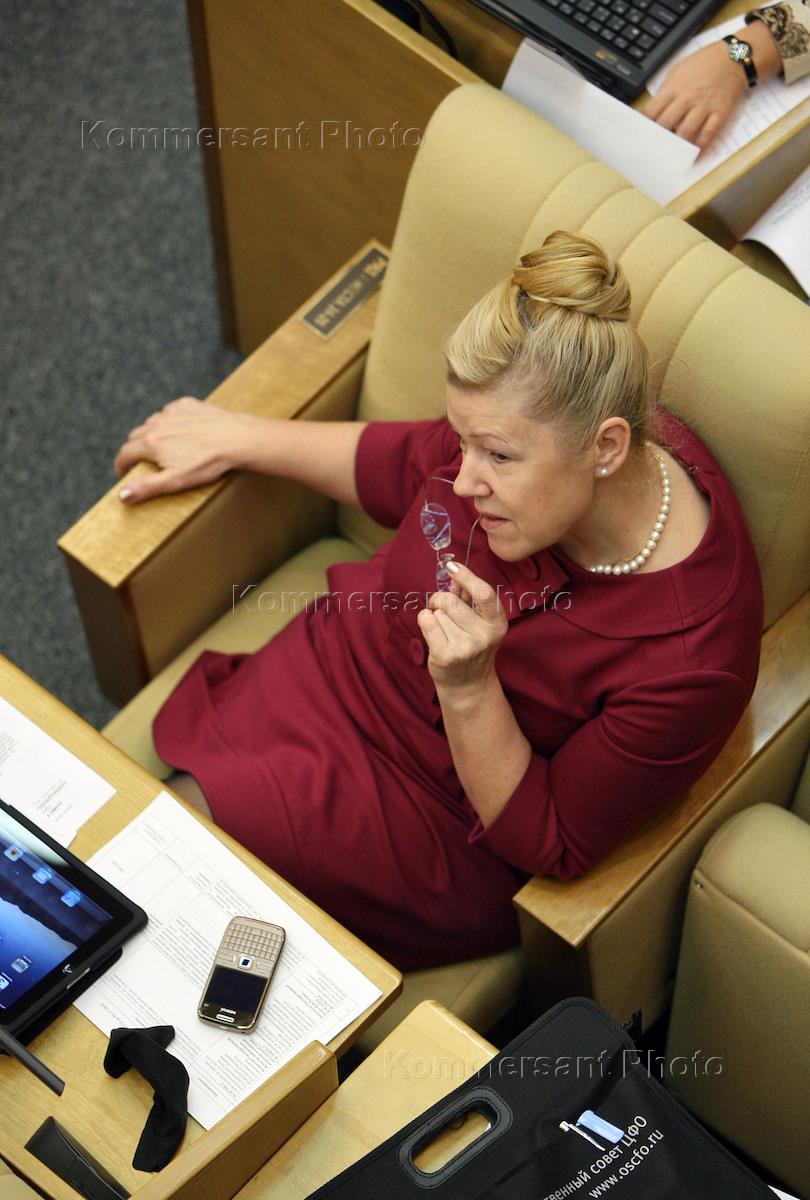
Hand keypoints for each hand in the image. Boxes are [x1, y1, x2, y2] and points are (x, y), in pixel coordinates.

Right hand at [114, 396, 250, 503]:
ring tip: (160, 446)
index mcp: (152, 443)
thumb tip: (121, 495)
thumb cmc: (208, 463)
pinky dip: (170, 420)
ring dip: (151, 433)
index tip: (122, 472)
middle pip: (135, 435)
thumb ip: (147, 487)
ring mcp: (172, 412)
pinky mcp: (187, 405)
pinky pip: (170, 411)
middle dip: (134, 448)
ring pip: (152, 421)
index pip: (125, 452)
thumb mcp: (175, 481)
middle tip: (141, 461)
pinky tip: (180, 431)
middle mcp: (158, 423)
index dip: (121, 464)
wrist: (237, 439)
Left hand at [416, 562, 507, 697]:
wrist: (468, 684)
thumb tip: (454, 575)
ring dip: (435, 615)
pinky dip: (424, 621)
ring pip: (437, 612)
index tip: (452, 566)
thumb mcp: (479, 623)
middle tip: (441, 608)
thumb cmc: (471, 646)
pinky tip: (433, 632)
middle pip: (451, 601)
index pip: (483, 593)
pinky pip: (426, 622)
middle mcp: (484, 636)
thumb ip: (468, 598)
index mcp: (497, 623)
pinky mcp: (445, 655)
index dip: (466, 576)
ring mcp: (465, 647)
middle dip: (440, 600)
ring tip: (444, 630)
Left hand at [642, 41, 745, 151]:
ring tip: (670, 156)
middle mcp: (688, 98)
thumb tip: (652, 113)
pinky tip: (693, 156)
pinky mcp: (720, 112)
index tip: (640, 137)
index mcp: (674, 88)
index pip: (652, 111)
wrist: (733, 57)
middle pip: (666, 124)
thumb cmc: (703, 65)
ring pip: (686, 132)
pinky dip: (700, 147)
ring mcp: (705, 106)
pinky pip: (709, 133)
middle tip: (653, 150)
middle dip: (658, 139)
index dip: (644, 126)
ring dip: (677, 146)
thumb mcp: (678, 71)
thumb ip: (665, 92)